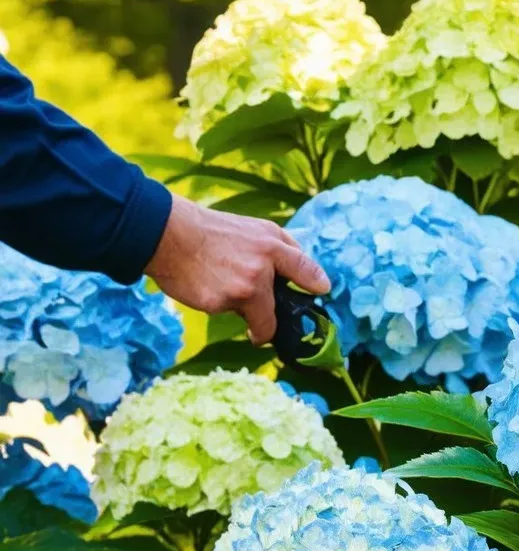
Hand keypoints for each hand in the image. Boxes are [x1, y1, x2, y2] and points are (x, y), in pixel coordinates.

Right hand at [144, 194, 329, 345]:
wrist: (165, 234)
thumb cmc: (208, 232)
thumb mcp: (250, 228)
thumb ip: (277, 248)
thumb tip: (303, 270)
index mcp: (271, 245)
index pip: (303, 267)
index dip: (315, 282)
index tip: (322, 291)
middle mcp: (261, 267)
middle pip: (278, 310)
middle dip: (271, 319)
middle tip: (264, 323)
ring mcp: (243, 287)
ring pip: (254, 316)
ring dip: (243, 310)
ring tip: (221, 284)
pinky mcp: (220, 303)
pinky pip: (227, 314)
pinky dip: (219, 306)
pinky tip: (206, 287)